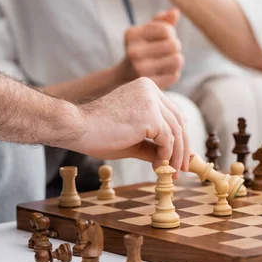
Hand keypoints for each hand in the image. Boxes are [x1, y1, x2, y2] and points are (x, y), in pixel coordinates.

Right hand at [72, 77, 190, 176]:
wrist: (78, 127)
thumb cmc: (98, 133)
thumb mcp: (132, 139)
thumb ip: (152, 145)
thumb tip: (171, 159)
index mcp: (146, 88)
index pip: (172, 112)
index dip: (179, 135)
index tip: (180, 155)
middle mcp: (151, 89)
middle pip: (178, 120)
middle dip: (183, 147)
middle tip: (182, 168)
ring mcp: (151, 100)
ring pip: (176, 131)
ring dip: (176, 155)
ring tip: (170, 172)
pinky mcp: (150, 115)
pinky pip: (168, 139)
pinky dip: (166, 155)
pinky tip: (158, 167)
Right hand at [120, 8, 183, 89]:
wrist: (124, 79)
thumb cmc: (141, 50)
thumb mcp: (146, 33)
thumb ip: (161, 21)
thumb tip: (175, 11)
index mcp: (131, 35)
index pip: (167, 29)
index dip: (171, 33)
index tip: (164, 38)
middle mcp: (133, 51)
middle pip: (174, 44)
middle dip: (174, 48)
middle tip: (166, 52)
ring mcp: (140, 69)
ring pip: (177, 60)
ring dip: (176, 61)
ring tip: (166, 62)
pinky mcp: (149, 84)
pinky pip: (175, 75)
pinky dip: (172, 74)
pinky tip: (162, 74)